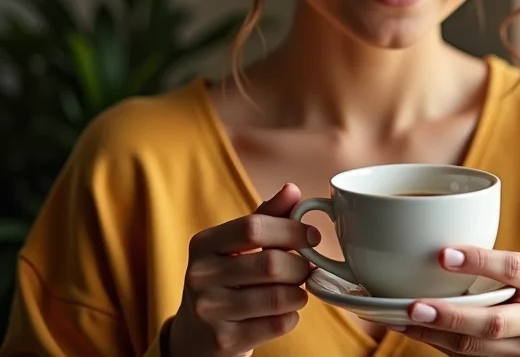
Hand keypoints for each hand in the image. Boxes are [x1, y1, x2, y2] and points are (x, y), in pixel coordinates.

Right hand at [168, 184, 318, 356]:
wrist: (196, 336)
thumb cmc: (226, 280)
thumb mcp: (237, 246)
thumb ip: (267, 216)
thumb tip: (292, 189)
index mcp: (204, 243)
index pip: (253, 227)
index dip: (290, 229)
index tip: (312, 236)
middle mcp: (201, 275)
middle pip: (270, 263)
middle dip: (300, 265)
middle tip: (308, 268)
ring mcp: (209, 311)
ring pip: (277, 297)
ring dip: (299, 292)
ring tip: (298, 290)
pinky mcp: (223, 341)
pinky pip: (276, 324)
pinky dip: (292, 316)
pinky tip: (286, 311)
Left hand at [392, 247, 519, 355]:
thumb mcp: (519, 265)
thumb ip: (488, 260)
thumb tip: (431, 245)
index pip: (511, 268)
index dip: (478, 261)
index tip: (442, 255)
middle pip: (492, 323)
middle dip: (450, 316)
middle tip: (414, 306)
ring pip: (476, 348)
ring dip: (435, 335)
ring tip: (403, 320)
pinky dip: (440, 344)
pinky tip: (417, 331)